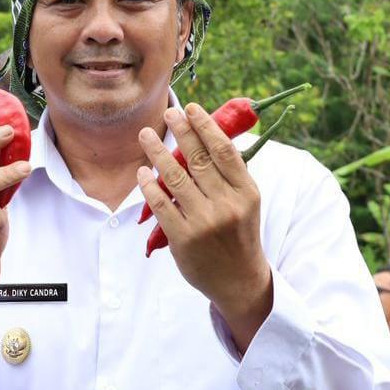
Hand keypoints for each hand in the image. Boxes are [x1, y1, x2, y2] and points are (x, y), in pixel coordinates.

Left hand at [138, 104, 271, 320]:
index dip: (206, 126)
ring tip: (146, 134)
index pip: (224, 150)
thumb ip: (230, 175)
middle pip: (199, 158)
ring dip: (157, 152)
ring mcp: (204, 222)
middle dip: (182, 131)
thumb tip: (209, 135)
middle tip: (169, 112)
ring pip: (176, 177)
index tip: (192, 108)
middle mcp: (227, 204)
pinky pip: (160, 204)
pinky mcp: (183, 238)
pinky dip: (149, 185)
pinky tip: (143, 172)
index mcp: (246, 192)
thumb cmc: (239, 234)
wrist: (239, 280)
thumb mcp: (246, 203)